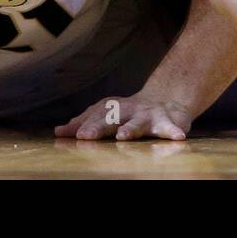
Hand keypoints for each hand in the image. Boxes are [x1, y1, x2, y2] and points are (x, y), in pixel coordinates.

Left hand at [55, 93, 194, 140]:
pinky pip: (171, 127)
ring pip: (138, 122)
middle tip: (85, 136)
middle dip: (98, 126)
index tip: (73, 135)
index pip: (95, 116)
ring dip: (131, 128)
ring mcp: (148, 115)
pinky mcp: (168, 121)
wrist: (168, 100)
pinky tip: (178, 137)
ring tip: (123, 136)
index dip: (84, 124)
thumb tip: (58, 131)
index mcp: (112, 110)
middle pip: (111, 117)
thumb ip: (84, 123)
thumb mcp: (108, 115)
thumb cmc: (131, 113)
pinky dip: (174, 131)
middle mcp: (129, 110)